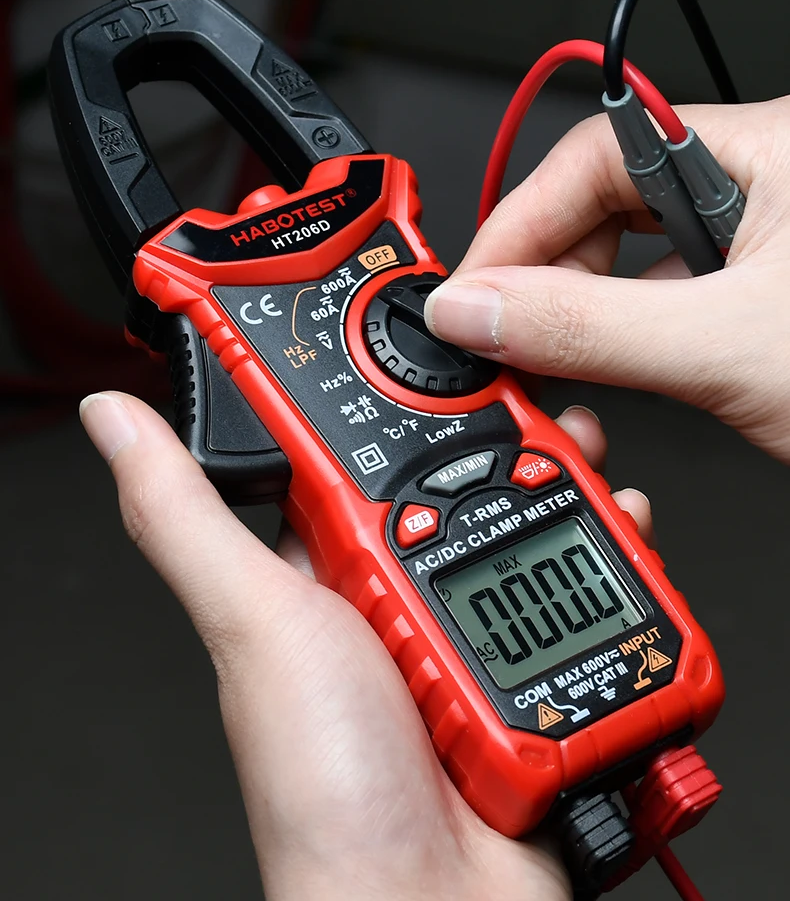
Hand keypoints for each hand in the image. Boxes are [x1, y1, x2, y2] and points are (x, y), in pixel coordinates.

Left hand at [80, 392, 652, 900]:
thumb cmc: (322, 790)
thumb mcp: (253, 621)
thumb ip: (187, 513)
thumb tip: (112, 422)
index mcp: (323, 570)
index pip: (358, 447)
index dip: (391, 387)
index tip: (426, 331)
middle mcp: (397, 595)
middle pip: (460, 477)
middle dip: (504, 431)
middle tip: (533, 403)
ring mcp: (470, 632)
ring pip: (530, 525)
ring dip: (566, 489)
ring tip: (584, 467)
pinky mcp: (534, 669)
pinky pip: (583, 592)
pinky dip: (613, 559)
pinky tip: (623, 534)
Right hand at [425, 97, 789, 462]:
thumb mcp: (723, 347)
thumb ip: (588, 330)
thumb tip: (476, 311)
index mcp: (764, 147)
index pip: (596, 154)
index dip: (521, 223)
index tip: (474, 291)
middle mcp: (764, 176)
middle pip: (612, 200)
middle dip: (554, 272)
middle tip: (510, 333)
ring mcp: (771, 234)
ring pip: (643, 253)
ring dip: (593, 308)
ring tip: (566, 358)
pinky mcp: (770, 290)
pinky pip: (678, 291)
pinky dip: (637, 330)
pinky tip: (627, 364)